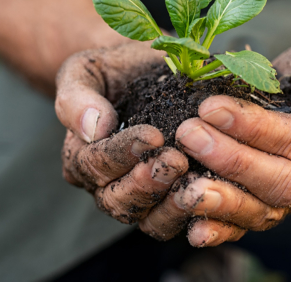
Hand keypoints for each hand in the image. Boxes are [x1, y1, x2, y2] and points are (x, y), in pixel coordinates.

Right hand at [56, 42, 189, 225]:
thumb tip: (93, 128)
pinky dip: (194, 213)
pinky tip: (213, 195)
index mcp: (81, 155)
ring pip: (147, 219)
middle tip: (175, 161)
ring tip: (194, 182)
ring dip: (171, 205)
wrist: (142, 71)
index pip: (94, 164)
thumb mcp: (85, 72)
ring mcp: (137, 195)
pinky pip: (176, 219)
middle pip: (117, 200)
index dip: (121, 153)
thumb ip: (77, 98)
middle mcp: (104, 183)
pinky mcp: (168, 199)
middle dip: (146, 184)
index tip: (151, 135)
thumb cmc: (111, 70)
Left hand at [142, 44, 290, 246]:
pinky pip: (245, 224)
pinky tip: (194, 232)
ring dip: (221, 200)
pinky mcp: (264, 204)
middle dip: (229, 160)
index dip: (250, 126)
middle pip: (276, 181)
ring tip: (185, 188)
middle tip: (188, 135)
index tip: (209, 107)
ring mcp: (288, 197)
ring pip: (260, 209)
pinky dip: (220, 230)